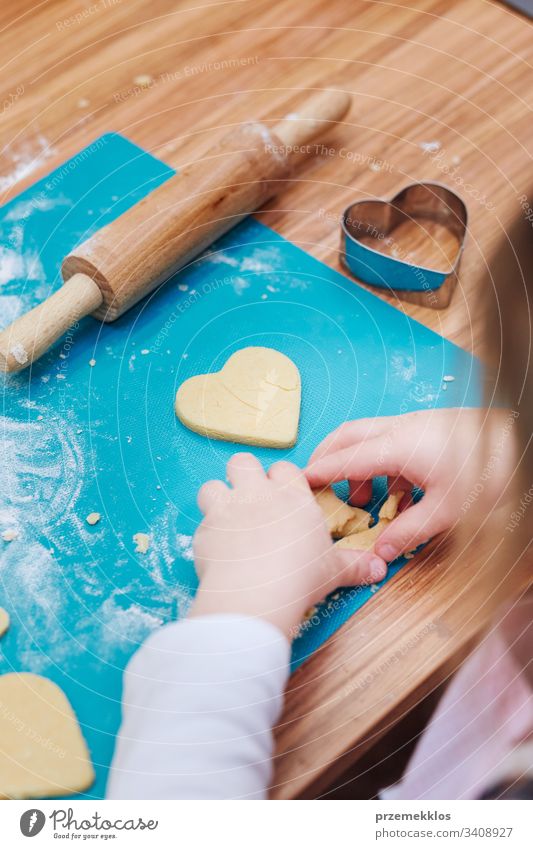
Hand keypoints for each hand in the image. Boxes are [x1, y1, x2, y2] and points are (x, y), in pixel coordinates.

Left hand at [189, 453, 387, 637]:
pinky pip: (200, 522)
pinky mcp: (204, 530)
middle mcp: (257, 494)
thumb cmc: (300, 576)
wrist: (255, 593)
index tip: (284, 495)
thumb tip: (380, 569)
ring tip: (228, 519)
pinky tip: (217, 551)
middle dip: (244, 475)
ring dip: (218, 498)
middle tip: (252, 499)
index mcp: (292, 497)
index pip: (285, 468)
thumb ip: (355, 565)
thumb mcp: (334, 571)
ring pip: (212, 485)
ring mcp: (227, 509)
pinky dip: (207, 533)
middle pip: (243, 461)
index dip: (282, 479)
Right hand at [305, 408, 509, 562]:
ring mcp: (415, 426)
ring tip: (362, 502)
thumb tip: (381, 554)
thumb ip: (409, 532)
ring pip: (369, 439)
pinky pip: (392, 444)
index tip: (295, 483)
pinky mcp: (429, 430)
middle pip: (347, 436)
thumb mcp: (447, 510)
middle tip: (316, 486)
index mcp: (396, 446)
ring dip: (358, 467)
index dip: (316, 472)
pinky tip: (398, 496)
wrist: (517, 443)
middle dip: (327, 459)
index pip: (343, 458)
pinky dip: (383, 467)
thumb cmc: (487, 471)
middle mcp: (399, 430)